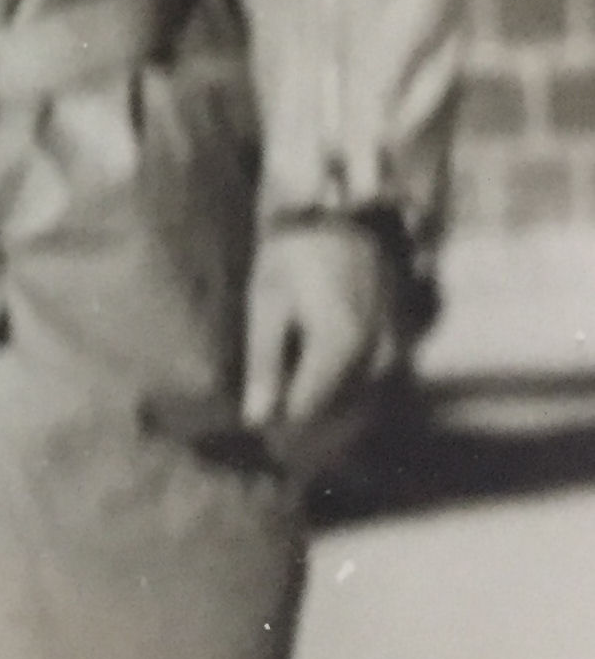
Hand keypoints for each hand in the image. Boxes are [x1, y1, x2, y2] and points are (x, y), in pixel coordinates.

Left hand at [242, 216, 408, 448]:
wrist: (342, 210)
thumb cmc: (295, 252)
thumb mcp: (267, 302)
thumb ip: (264, 363)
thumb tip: (256, 420)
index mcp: (339, 346)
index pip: (309, 416)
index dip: (282, 438)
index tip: (259, 446)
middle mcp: (377, 352)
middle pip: (340, 418)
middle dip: (307, 438)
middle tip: (275, 448)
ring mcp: (396, 346)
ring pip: (364, 405)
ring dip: (333, 424)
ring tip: (300, 430)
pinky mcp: (403, 338)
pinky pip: (378, 385)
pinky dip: (353, 401)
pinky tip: (327, 399)